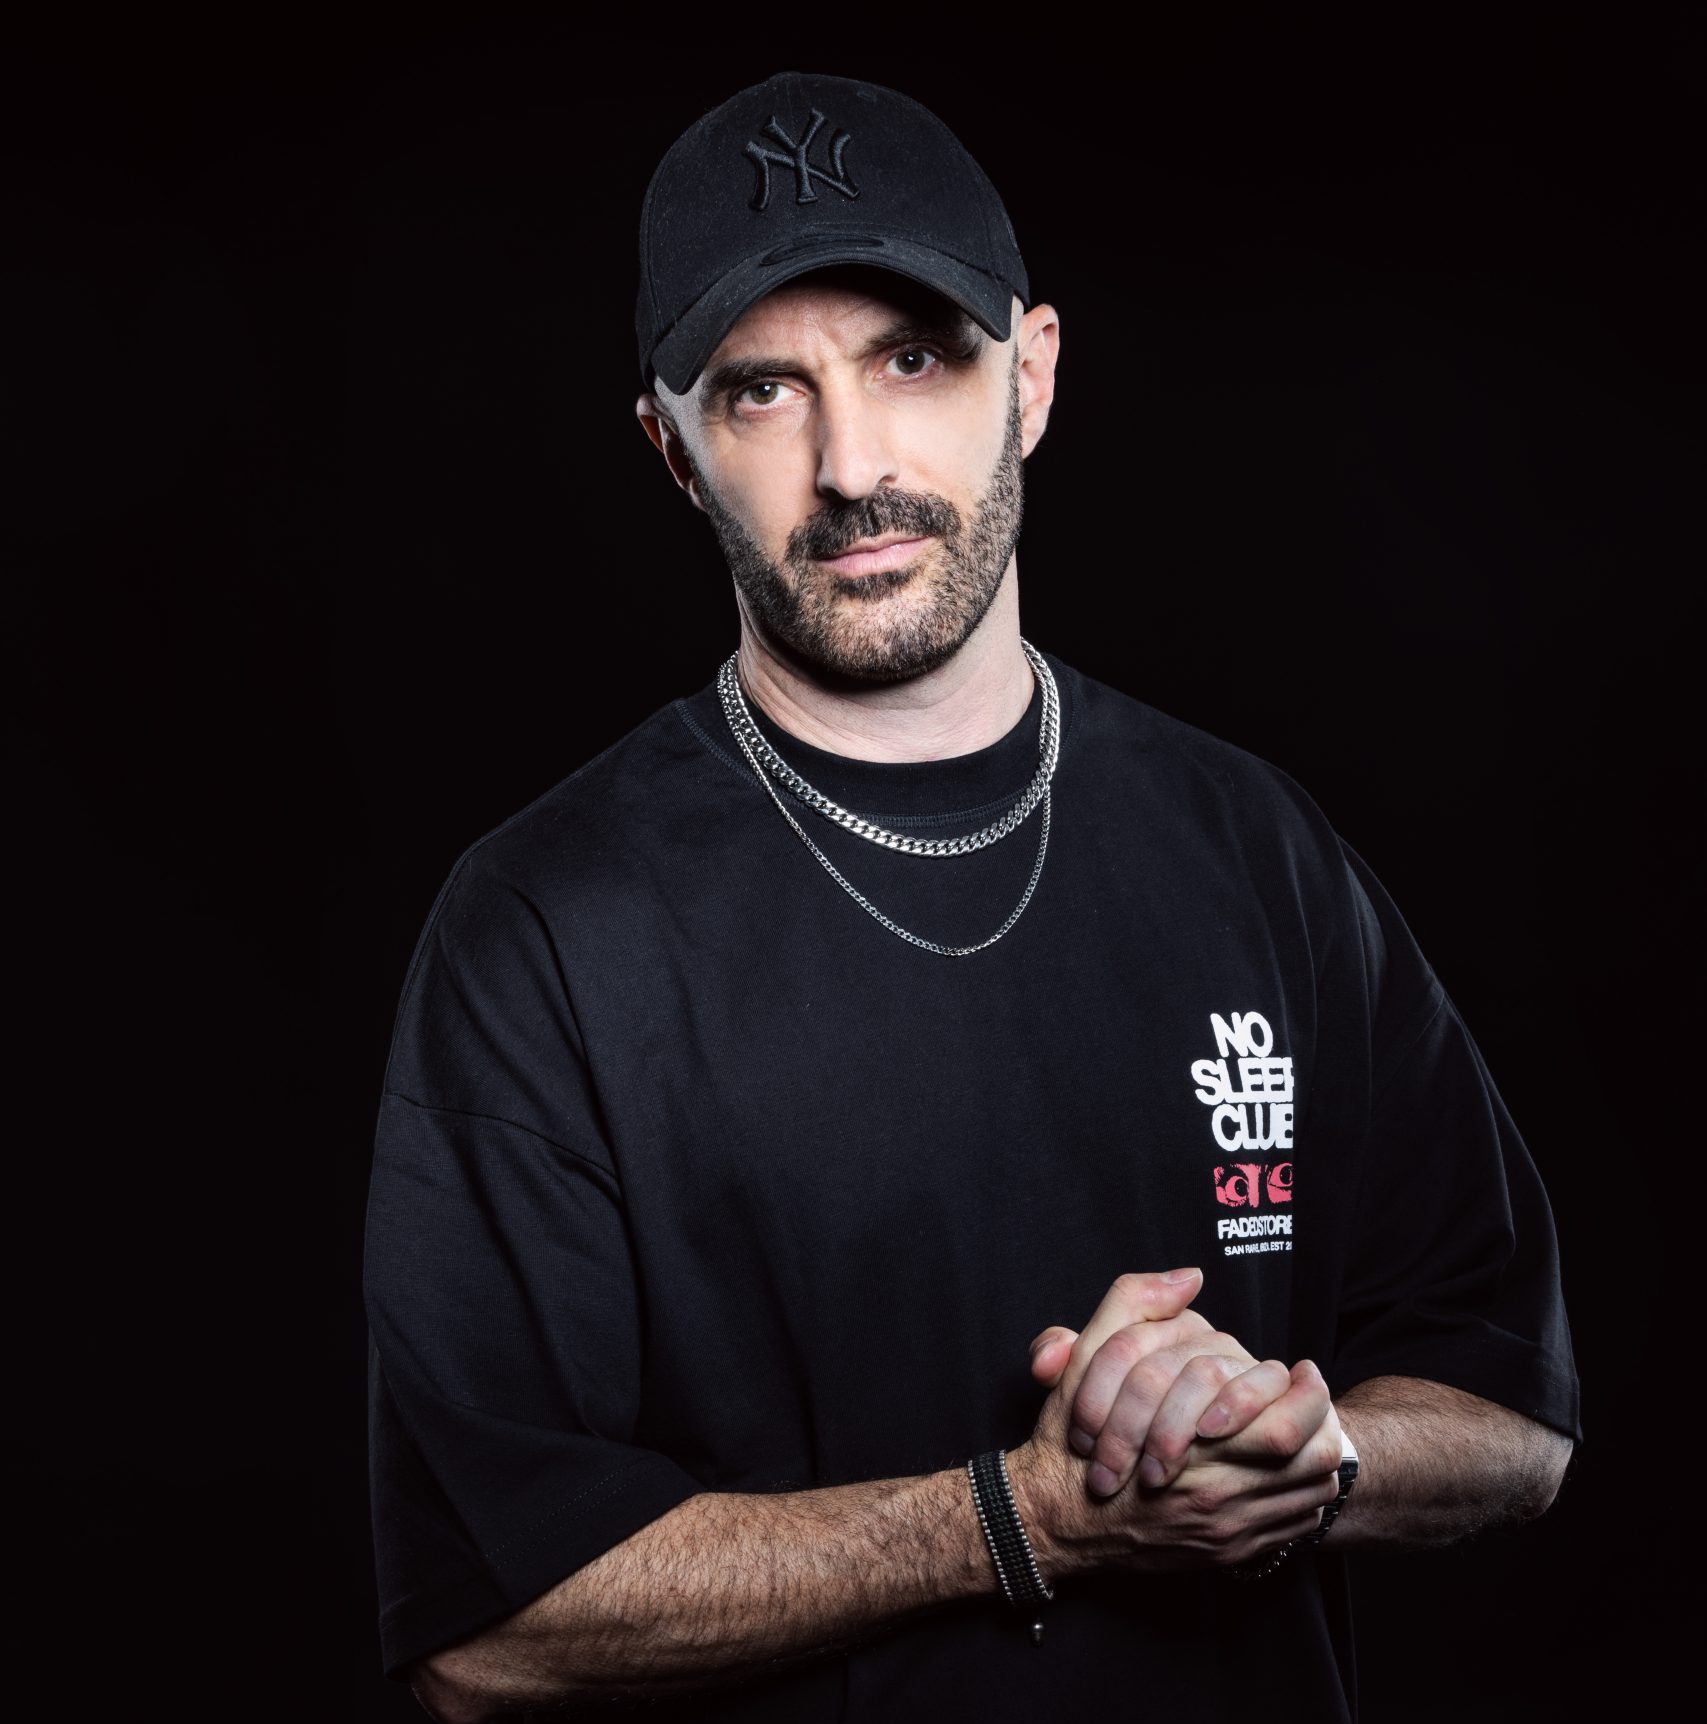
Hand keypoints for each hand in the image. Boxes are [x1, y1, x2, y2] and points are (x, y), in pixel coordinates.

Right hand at [1007, 1272, 1343, 1576]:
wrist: (1053, 1521)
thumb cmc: (1070, 1441)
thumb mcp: (1087, 1361)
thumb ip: (1133, 1306)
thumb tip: (1187, 1278)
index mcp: (1189, 1449)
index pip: (1280, 1427)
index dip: (1303, 1392)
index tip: (1301, 1369)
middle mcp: (1215, 1497)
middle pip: (1307, 1461)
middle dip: (1321, 1420)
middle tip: (1313, 1391)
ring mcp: (1224, 1531)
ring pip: (1307, 1493)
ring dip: (1316, 1454)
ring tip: (1309, 1426)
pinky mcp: (1226, 1555)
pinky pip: (1291, 1527)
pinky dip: (1303, 1495)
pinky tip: (1289, 1469)